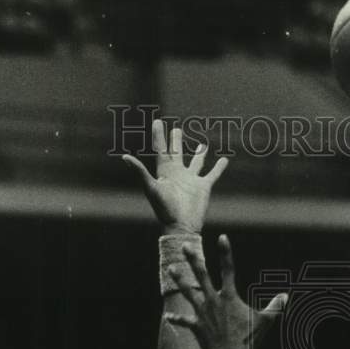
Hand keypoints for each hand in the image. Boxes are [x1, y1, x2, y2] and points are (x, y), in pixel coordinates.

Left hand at [122, 119, 228, 233]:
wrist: (181, 226)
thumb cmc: (164, 209)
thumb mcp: (151, 188)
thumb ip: (140, 172)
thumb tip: (125, 157)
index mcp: (165, 172)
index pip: (161, 149)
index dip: (159, 136)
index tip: (157, 122)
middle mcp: (178, 174)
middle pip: (177, 153)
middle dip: (176, 141)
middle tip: (176, 129)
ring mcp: (191, 180)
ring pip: (196, 162)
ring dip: (199, 153)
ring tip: (202, 144)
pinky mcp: (204, 187)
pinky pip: (212, 174)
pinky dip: (218, 168)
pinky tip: (224, 160)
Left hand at [165, 235, 286, 348]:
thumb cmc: (249, 340)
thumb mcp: (265, 321)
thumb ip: (275, 307)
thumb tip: (285, 296)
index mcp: (229, 296)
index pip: (228, 269)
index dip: (225, 252)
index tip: (222, 237)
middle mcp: (213, 301)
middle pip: (201, 275)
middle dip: (193, 259)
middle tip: (184, 245)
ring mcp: (203, 313)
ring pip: (188, 292)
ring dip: (179, 279)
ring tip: (170, 268)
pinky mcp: (197, 325)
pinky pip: (185, 321)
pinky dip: (177, 319)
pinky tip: (168, 316)